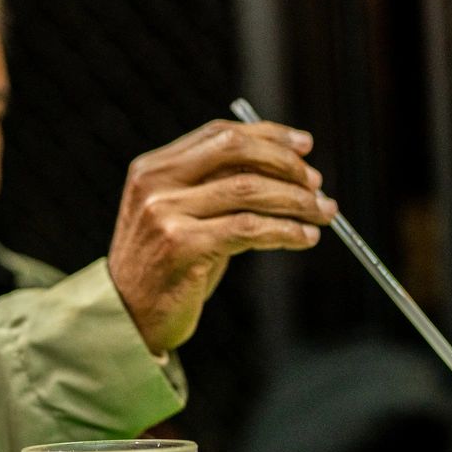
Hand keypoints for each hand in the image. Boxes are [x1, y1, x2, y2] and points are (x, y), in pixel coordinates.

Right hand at [108, 119, 334, 353]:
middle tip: (317, 184)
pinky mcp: (182, 245)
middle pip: (235, 151)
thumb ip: (217, 188)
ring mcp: (165, 213)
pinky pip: (249, 229)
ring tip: (323, 213)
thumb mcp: (183, 216)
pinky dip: (286, 230)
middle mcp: (156, 183)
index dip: (268, 135)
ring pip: (249, 190)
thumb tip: (287, 169)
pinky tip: (305, 237)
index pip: (220, 135)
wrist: (128, 316)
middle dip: (286, 164)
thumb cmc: (166, 267)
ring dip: (296, 200)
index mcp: (153, 168)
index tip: (304, 146)